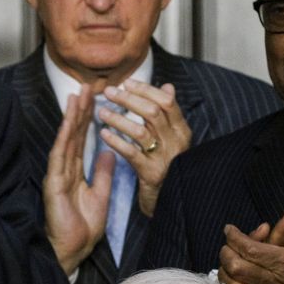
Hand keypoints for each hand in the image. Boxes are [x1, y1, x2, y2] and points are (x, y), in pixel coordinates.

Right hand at [43, 84, 113, 274]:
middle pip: (72, 133)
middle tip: (86, 86)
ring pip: (65, 140)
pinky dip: (63, 138)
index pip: (82, 138)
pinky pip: (59, 157)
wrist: (73, 250)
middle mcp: (64, 168)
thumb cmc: (83, 227)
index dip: (88, 117)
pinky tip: (67, 123)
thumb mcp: (101, 194)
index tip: (95, 96)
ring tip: (77, 96)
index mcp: (75, 170)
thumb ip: (103, 172)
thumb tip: (108, 150)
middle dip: (79, 109)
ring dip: (71, 117)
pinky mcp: (53, 183)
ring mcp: (57, 174)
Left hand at [98, 80, 191, 216]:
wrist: (169, 200)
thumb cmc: (167, 164)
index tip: (127, 83)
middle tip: (110, 92)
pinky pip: (131, 153)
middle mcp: (176, 142)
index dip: (146, 90)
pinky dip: (116, 141)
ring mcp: (165, 158)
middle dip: (129, 99)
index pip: (167, 102)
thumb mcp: (172, 137)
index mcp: (182, 130)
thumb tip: (168, 86)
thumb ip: (168, 113)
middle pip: (153, 112)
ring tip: (101, 112)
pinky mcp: (151, 174)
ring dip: (119, 119)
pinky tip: (103, 134)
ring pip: (141, 131)